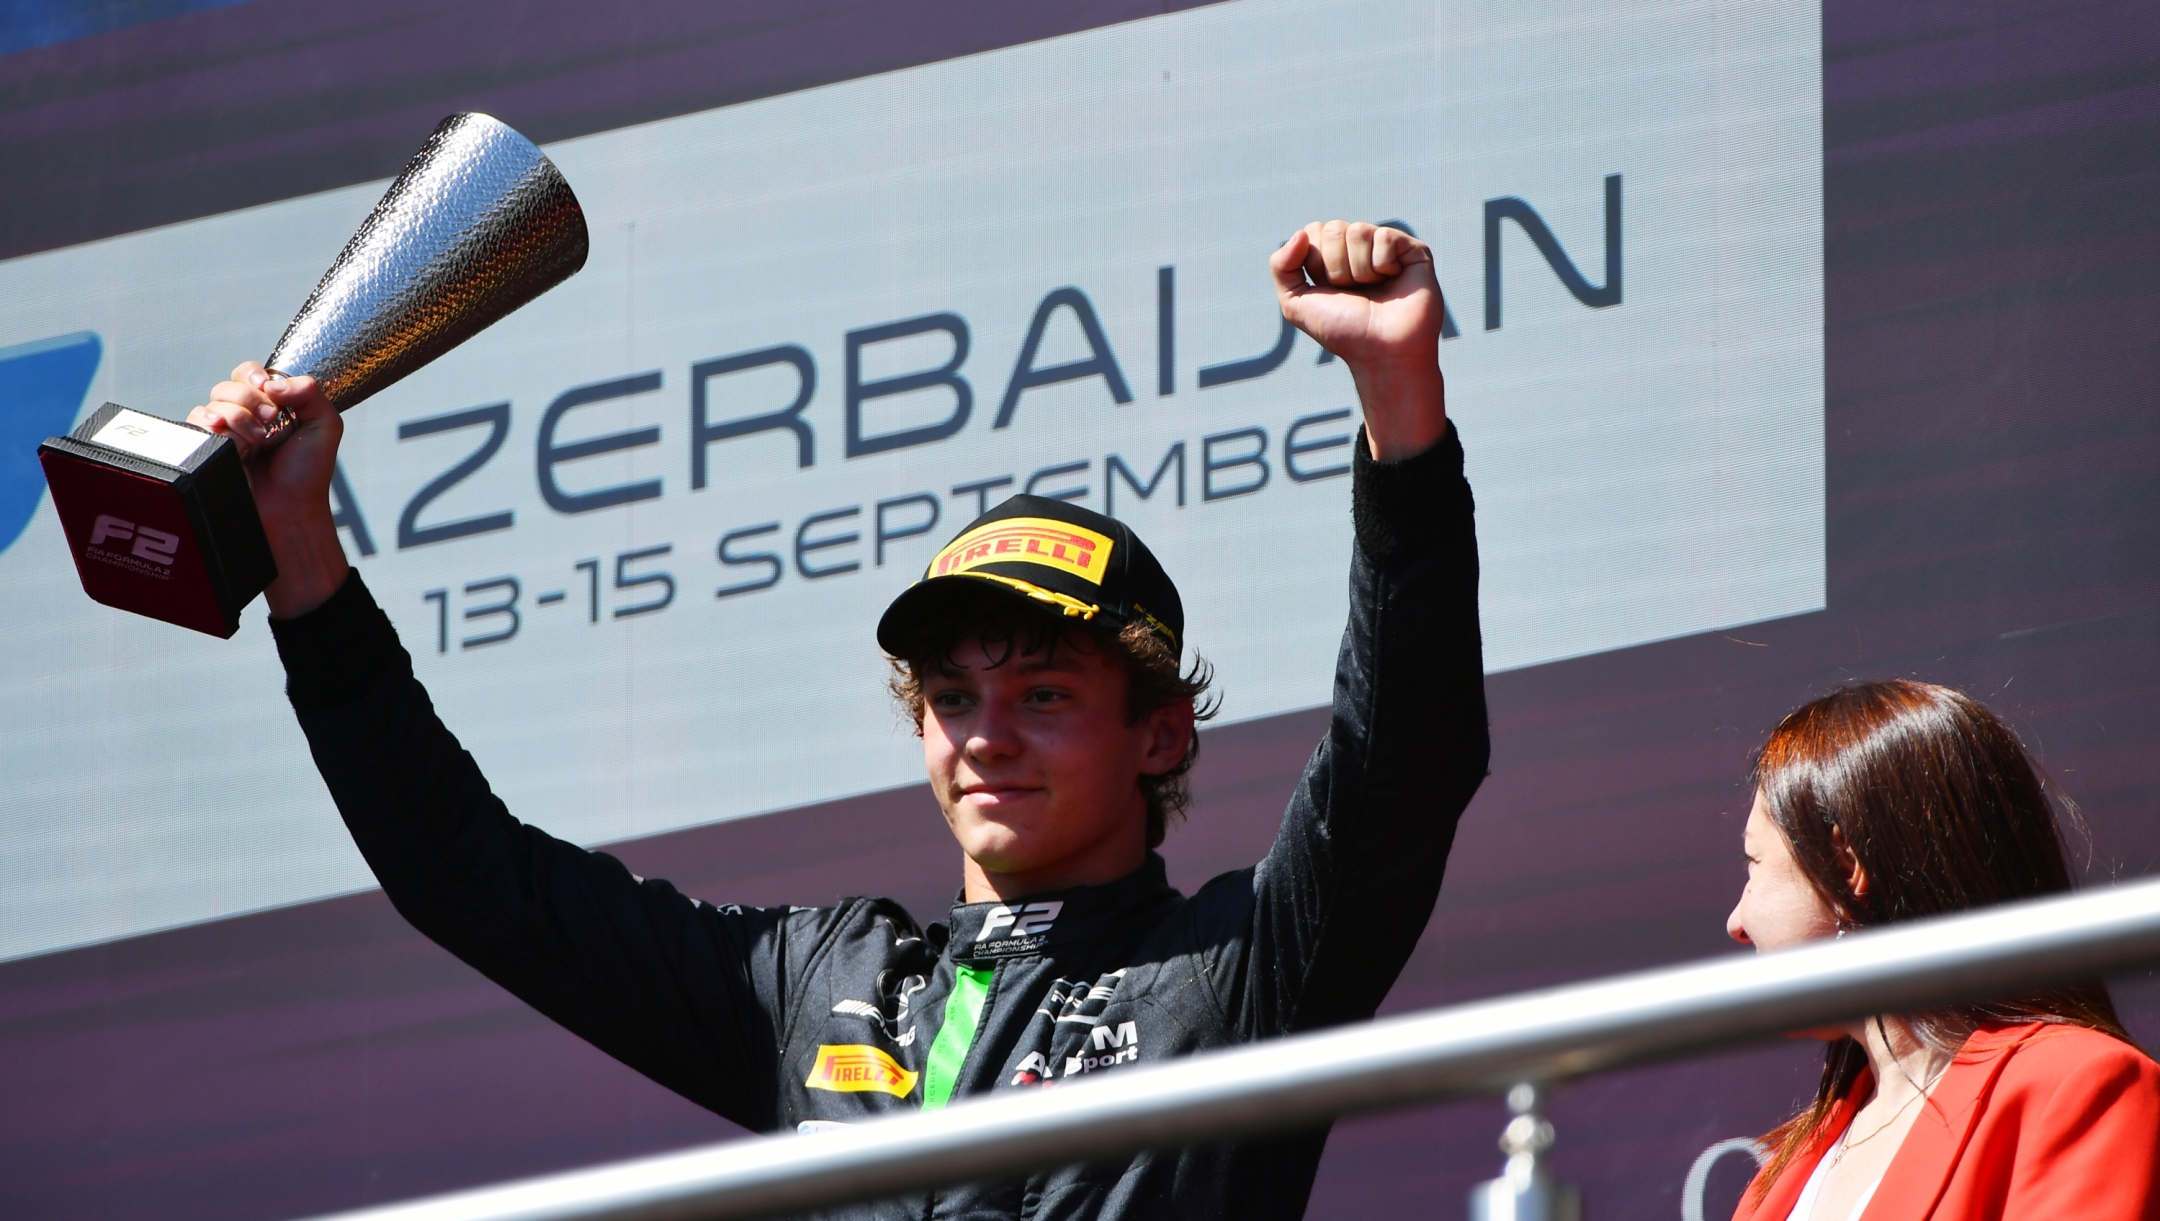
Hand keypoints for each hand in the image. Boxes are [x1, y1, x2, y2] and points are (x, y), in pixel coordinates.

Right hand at [188, 362, 349, 617]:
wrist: (289, 511)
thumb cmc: (308, 474)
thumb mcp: (325, 426)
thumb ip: (309, 391)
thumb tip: (271, 381)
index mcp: (272, 405)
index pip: (250, 373)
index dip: (255, 377)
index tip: (270, 393)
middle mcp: (247, 416)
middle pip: (229, 384)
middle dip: (250, 400)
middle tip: (271, 424)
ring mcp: (226, 433)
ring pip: (213, 402)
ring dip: (237, 417)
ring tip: (256, 443)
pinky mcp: (208, 450)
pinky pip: (196, 423)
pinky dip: (214, 429)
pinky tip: (232, 444)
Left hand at [1273, 221, 1446, 460]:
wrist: (1383, 353)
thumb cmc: (1343, 331)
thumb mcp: (1296, 304)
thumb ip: (1281, 267)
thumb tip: (1300, 234)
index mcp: (1332, 256)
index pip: (1313, 231)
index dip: (1316, 263)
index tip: (1330, 290)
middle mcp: (1358, 248)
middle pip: (1333, 229)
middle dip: (1336, 267)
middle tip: (1354, 292)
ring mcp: (1386, 247)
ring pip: (1358, 231)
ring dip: (1360, 270)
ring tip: (1375, 290)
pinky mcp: (1412, 250)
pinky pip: (1385, 237)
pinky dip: (1383, 265)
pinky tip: (1393, 281)